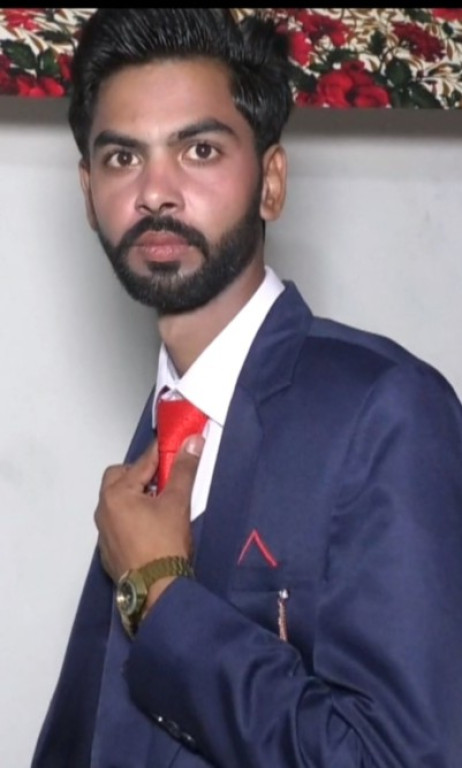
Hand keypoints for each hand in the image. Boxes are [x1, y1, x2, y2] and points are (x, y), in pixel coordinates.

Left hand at [95, 435, 203, 584]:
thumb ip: (184, 469)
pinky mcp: (108, 550)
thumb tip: (192, 442)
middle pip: (119, 477)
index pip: (142, 462)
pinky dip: (130, 517)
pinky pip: (117, 522)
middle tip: (164, 479)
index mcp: (117, 493)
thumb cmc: (165, 544)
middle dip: (140, 474)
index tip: (174, 444)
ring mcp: (103, 531)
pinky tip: (150, 526)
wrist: (157, 590)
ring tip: (159, 502)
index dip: (161, 452)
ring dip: (134, 495)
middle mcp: (104, 509)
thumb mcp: (178, 502)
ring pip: (116, 501)